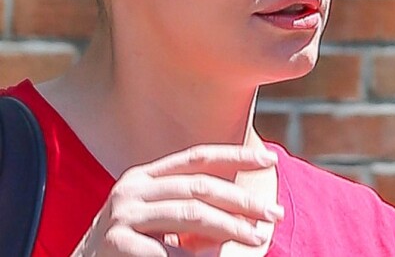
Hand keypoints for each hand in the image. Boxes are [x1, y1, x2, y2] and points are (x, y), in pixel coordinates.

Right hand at [72, 144, 282, 255]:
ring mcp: (122, 215)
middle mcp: (134, 187)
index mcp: (146, 176)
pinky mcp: (114, 245)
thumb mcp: (157, 219)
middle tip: (272, 213)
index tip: (270, 159)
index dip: (235, 156)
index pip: (198, 157)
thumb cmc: (127, 245)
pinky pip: (164, 251)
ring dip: (228, 227)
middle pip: (199, 185)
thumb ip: (190, 208)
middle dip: (240, 199)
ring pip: (188, 214)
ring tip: (256, 237)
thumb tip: (243, 212)